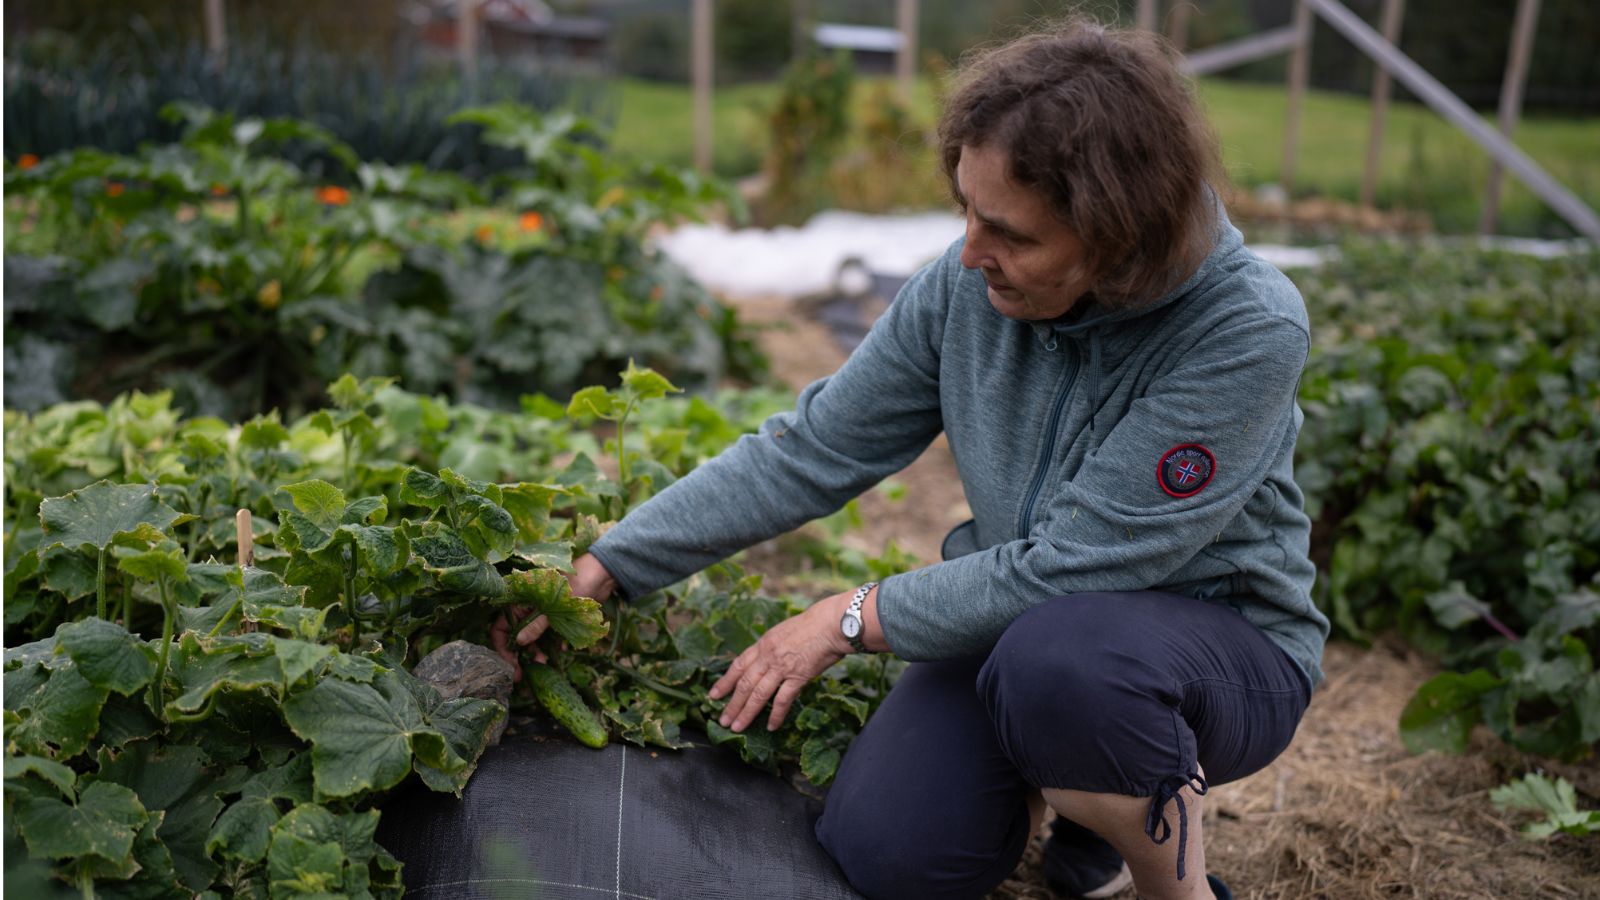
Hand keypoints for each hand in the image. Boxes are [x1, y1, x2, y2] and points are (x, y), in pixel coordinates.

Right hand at [491, 553, 616, 679]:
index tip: (509, 664)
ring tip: (542, 664)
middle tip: (521, 674)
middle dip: (518, 655)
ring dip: (535, 652)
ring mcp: (542, 616)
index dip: (502, 647)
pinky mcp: (557, 620)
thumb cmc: (574, 584)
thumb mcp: (552, 606)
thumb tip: (519, 642)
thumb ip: (536, 624)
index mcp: (520, 602)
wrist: (601, 576)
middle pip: (516, 636)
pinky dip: (551, 647)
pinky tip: (556, 656)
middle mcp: (528, 610)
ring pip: (533, 639)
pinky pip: (549, 637)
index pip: (501, 627)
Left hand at [709, 590, 854, 731]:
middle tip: (722, 720)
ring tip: (737, 727)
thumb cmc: (814, 625)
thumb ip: (772, 647)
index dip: (725, 682)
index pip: (738, 665)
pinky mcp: (798, 676)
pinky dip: (776, 715)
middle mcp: (768, 656)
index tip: (714, 695)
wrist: (833, 623)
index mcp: (764, 644)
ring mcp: (782, 667)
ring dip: (746, 713)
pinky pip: (783, 700)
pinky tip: (771, 726)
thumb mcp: (784, 632)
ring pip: (758, 694)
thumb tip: (766, 661)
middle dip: (732, 704)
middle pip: (744, 683)